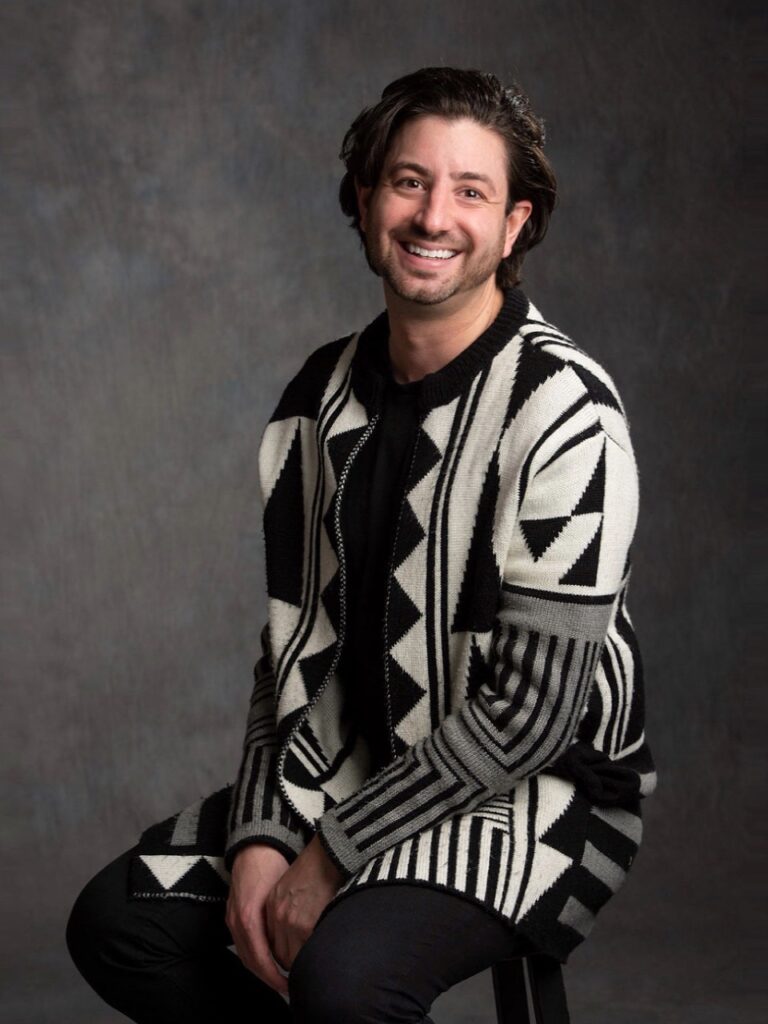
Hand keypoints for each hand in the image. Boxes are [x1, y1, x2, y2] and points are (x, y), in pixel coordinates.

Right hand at [226, 844, 291, 996]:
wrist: (254, 846)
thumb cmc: (272, 866)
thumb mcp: (283, 892)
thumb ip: (287, 919)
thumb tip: (304, 943)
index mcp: (249, 918)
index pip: (260, 958)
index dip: (274, 975)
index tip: (289, 985)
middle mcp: (236, 921)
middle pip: (250, 961)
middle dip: (268, 977)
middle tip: (287, 987)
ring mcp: (231, 918)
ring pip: (245, 954)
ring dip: (260, 969)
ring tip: (280, 978)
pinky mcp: (232, 915)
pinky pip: (241, 944)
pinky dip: (254, 956)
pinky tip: (268, 960)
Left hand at [264, 834, 344, 971]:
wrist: (328, 853)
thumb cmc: (317, 866)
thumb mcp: (292, 885)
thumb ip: (288, 908)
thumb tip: (297, 930)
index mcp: (272, 904)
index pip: (271, 942)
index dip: (283, 954)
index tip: (294, 959)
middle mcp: (277, 915)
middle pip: (279, 954)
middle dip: (292, 964)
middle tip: (305, 968)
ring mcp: (289, 922)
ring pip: (291, 958)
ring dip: (301, 964)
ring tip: (315, 965)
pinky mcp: (305, 926)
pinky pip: (305, 952)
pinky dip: (312, 956)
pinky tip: (322, 955)